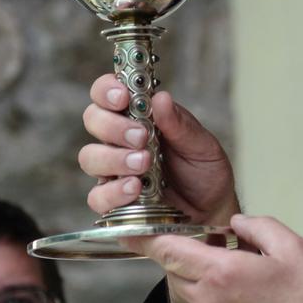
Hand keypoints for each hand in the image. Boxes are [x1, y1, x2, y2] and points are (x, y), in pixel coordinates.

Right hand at [79, 76, 239, 228]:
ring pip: (90, 157)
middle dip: (112, 126)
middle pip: (92, 120)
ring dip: (114, 158)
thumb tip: (161, 98)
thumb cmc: (205, 174)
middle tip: (140, 136)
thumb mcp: (203, 146)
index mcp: (138, 118)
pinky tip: (135, 189)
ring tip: (143, 164)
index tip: (122, 96)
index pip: (107, 94)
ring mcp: (114, 172)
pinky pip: (97, 197)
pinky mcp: (114, 203)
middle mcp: (120, 142)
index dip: (107, 90)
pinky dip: (114, 192)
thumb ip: (181, 125)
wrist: (212, 213)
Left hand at [132, 214, 302, 302]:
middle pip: (175, 269)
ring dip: (202, 274)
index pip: (168, 249)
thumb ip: (259, 227)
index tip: (130, 231)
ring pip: (191, 289)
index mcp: (221, 273)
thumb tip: (239, 223)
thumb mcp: (294, 250)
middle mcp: (208, 299)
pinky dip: (215, 295)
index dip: (145, 237)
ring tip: (238, 269)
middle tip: (212, 241)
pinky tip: (247, 294)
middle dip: (185, 251)